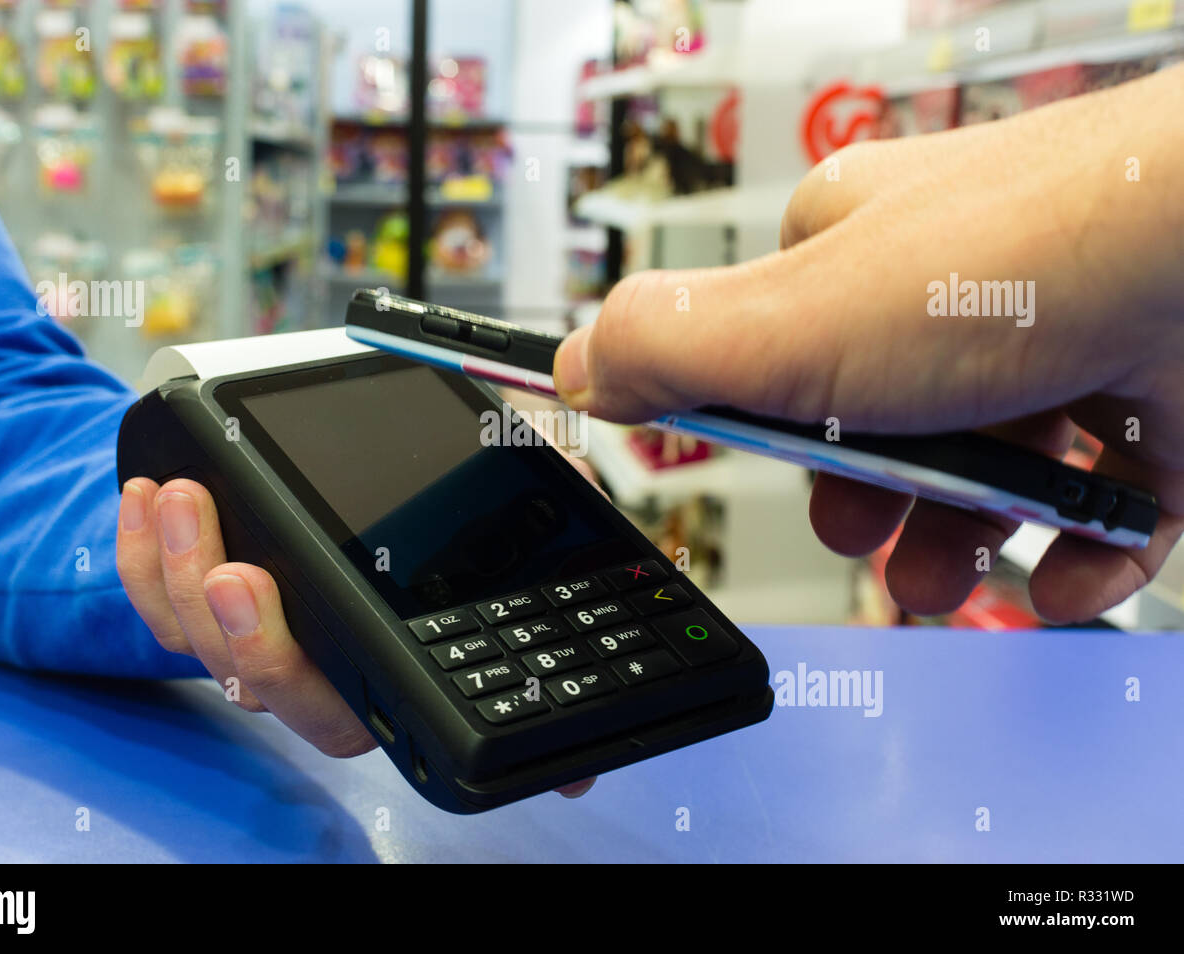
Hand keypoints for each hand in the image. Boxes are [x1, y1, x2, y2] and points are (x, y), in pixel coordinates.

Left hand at [116, 477, 594, 796]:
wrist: (361, 473)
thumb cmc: (447, 505)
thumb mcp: (511, 537)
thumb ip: (547, 611)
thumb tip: (580, 771)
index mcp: (376, 673)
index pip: (334, 708)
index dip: (289, 669)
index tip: (259, 586)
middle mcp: (309, 669)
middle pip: (256, 681)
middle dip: (233, 629)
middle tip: (229, 562)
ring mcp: (252, 632)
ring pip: (196, 638)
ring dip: (178, 573)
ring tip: (183, 500)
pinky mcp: (204, 599)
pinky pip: (155, 599)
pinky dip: (140, 555)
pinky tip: (145, 502)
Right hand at [553, 65, 1183, 623]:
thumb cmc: (1019, 265)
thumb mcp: (796, 321)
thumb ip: (676, 348)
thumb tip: (577, 361)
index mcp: (858, 248)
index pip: (779, 349)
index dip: (772, 429)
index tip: (779, 469)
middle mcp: (958, 289)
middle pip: (881, 425)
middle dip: (868, 504)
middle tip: (871, 532)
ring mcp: (1061, 347)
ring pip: (984, 475)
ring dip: (957, 546)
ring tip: (952, 576)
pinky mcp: (1147, 411)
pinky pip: (1096, 509)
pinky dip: (1072, 559)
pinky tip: (1060, 573)